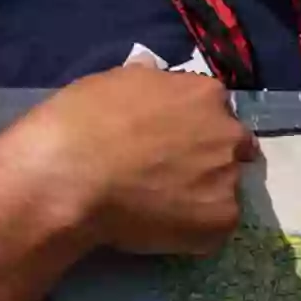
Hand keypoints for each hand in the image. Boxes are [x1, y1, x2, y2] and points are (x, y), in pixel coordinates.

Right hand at [5, 62, 256, 256]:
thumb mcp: (115, 82)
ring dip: (201, 195)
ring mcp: (229, 178)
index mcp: (205, 94)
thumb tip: (152, 70)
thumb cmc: (81, 123)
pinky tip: (160, 228)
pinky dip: (194, 230)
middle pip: (231, 148)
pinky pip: (215, 226)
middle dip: (208, 159)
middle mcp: (228, 133)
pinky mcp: (222, 219)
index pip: (215, 110)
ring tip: (159, 206)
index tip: (174, 141)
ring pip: (224, 188)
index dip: (195, 127)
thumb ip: (147, 81)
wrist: (69, 177)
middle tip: (171, 175)